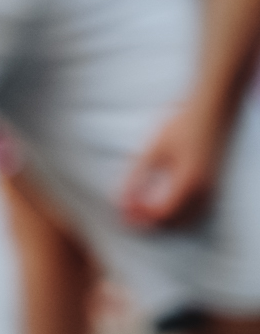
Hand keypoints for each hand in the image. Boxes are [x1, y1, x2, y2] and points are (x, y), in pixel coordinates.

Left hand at [120, 99, 231, 228]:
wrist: (211, 110)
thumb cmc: (181, 125)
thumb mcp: (152, 150)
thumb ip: (135, 178)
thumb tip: (120, 202)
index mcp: (189, 181)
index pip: (162, 214)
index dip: (140, 218)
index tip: (122, 214)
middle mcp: (205, 190)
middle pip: (175, 222)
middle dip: (149, 223)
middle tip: (126, 216)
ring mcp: (213, 189)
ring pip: (187, 220)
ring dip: (164, 221)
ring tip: (139, 211)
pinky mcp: (214, 186)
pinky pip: (196, 212)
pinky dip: (178, 215)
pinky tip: (159, 205)